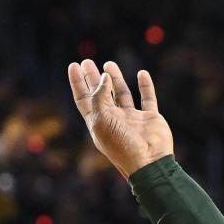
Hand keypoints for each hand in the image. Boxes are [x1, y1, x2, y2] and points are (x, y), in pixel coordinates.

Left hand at [68, 59, 173, 179]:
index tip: (74, 65)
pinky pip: (147, 98)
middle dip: (93, 78)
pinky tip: (142, 74)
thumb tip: (103, 76)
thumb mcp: (101, 120)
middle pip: (100, 94)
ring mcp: (132, 119)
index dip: (78, 82)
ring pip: (121, 94)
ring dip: (115, 79)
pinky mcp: (150, 118)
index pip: (84, 99)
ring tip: (109, 64)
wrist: (148, 162)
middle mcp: (114, 120)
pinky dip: (145, 86)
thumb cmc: (121, 145)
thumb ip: (99, 97)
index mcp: (98, 123)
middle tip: (87, 62)